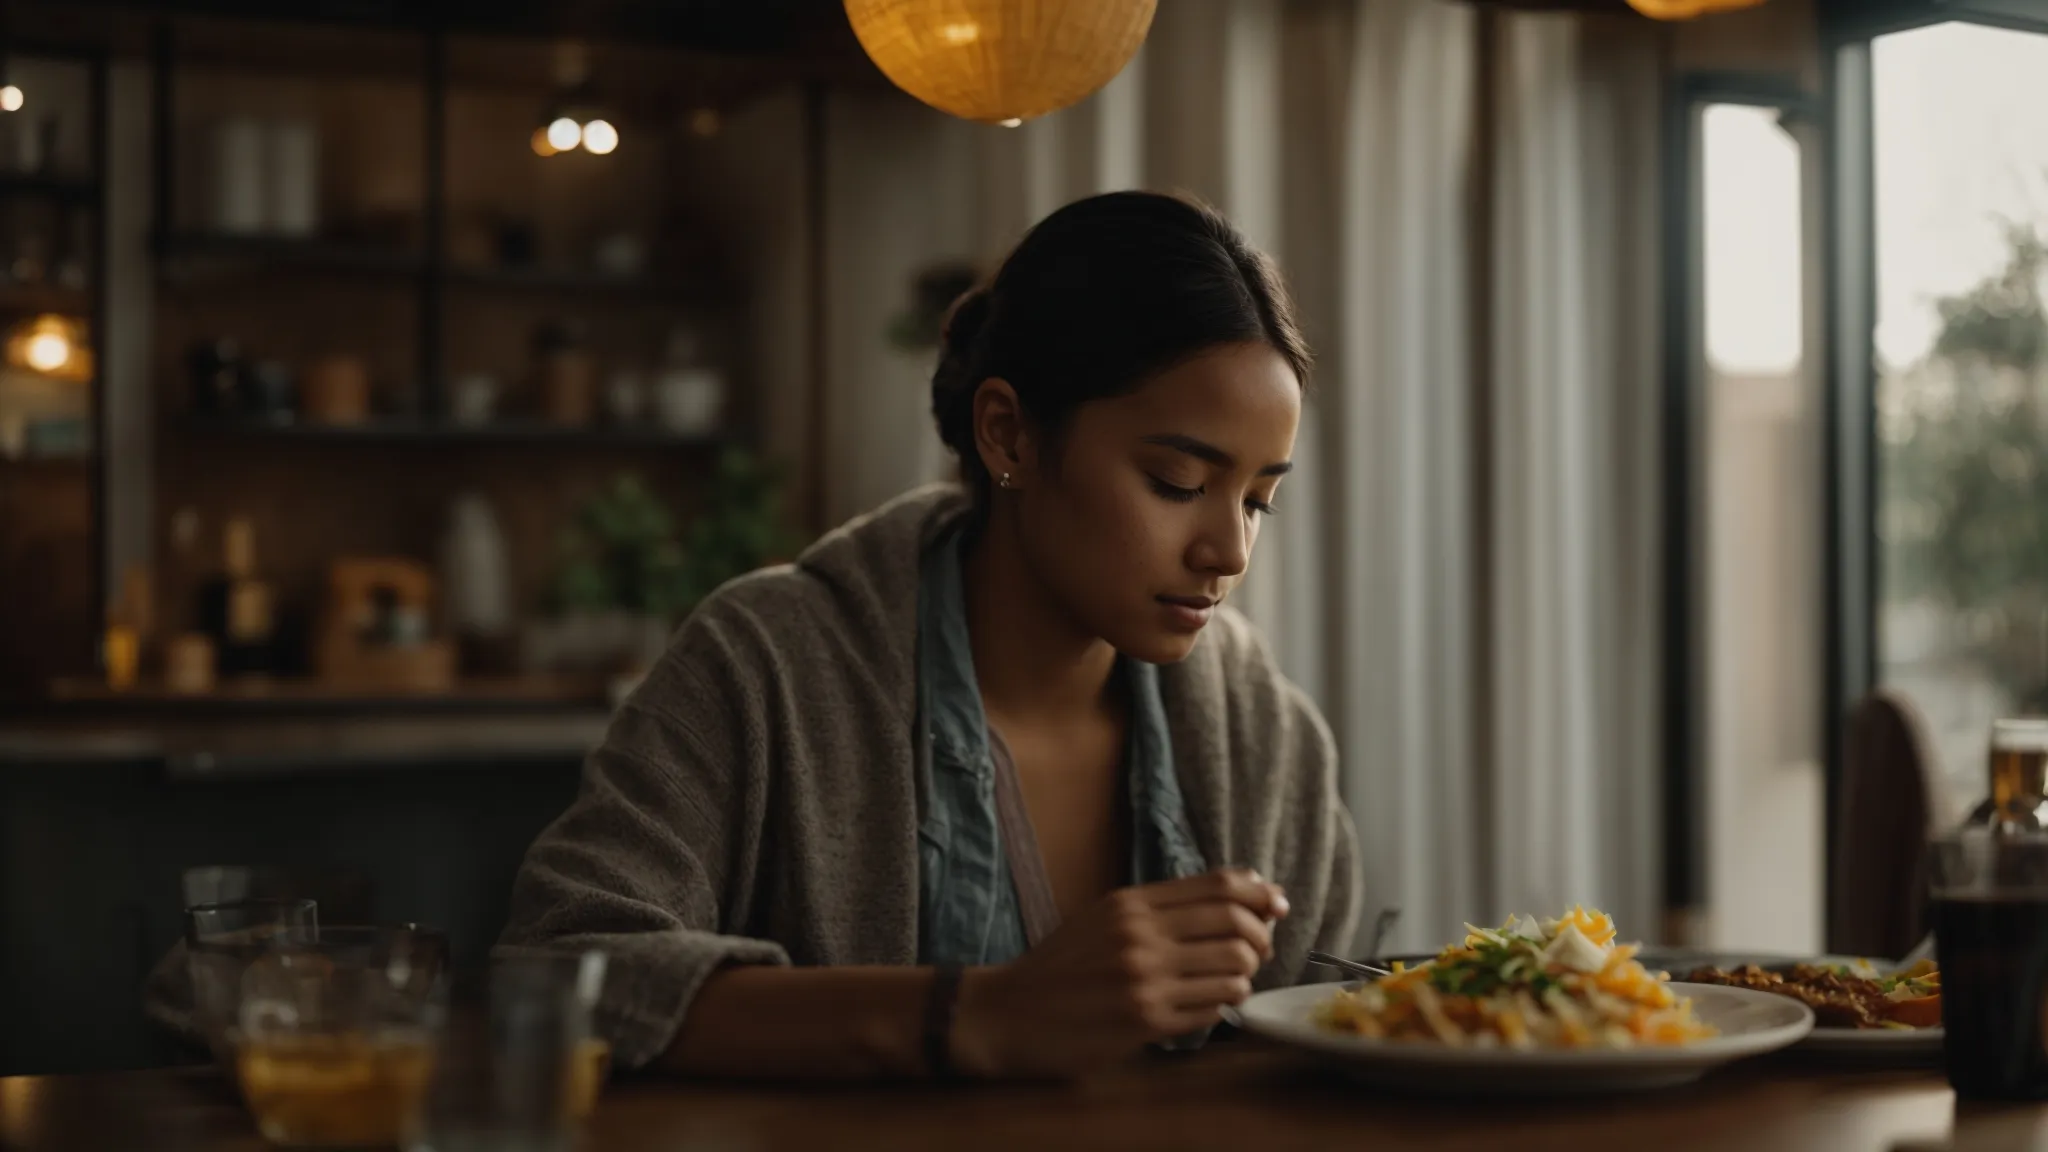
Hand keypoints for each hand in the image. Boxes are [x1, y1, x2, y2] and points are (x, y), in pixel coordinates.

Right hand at [950, 868, 1289, 1078]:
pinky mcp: (1146, 1020)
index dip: (1260, 892)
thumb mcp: (1105, 918)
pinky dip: (1223, 1005)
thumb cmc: (1061, 967)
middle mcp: (1140, 935)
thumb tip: (1239, 895)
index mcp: (1131, 903)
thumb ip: (1162, 908)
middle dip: (1261, 937)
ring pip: (1234, 969)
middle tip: (1257, 950)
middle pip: (1235, 923)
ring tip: (1228, 981)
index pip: (1219, 886)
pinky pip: (1213, 1008)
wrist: (1008, 1013)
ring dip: (1243, 976)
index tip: (1277, 904)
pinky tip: (1207, 1005)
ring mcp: (1144, 979)